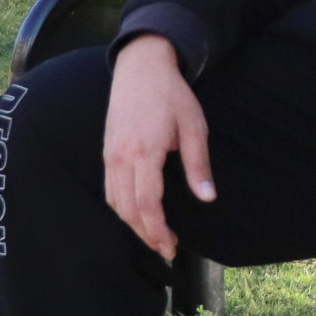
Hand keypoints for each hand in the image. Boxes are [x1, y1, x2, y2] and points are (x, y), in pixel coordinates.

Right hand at [102, 35, 212, 260]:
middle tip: (165, 249)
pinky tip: (138, 214)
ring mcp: (110, 155)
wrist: (141, 66)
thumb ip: (198, 164)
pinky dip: (122, 207)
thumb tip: (207, 197)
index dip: (158, 230)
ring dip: (133, 224)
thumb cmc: (171, 94)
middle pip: (128, 209)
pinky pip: (110, 189)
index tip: (171, 246)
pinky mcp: (107, 151)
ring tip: (154, 236)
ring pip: (115, 202)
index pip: (147, 204)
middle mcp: (121, 157)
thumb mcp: (194, 127)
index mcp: (144, 152)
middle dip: (146, 234)